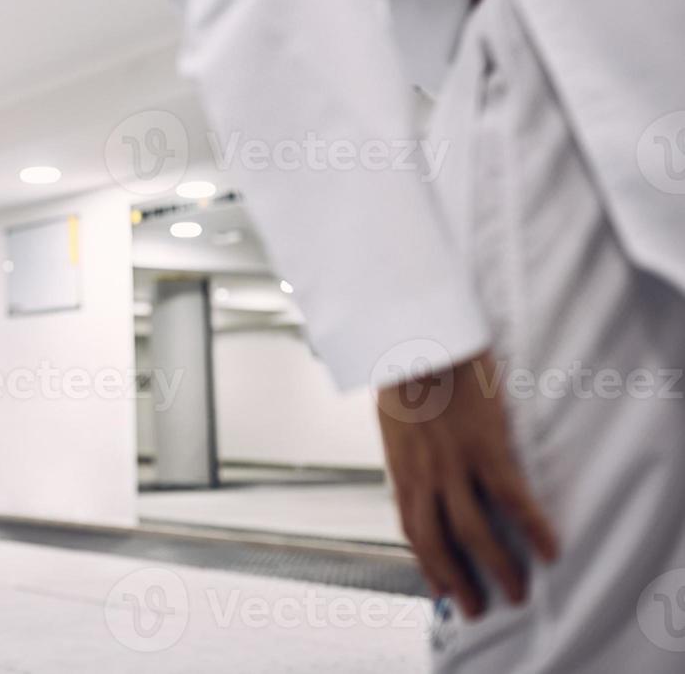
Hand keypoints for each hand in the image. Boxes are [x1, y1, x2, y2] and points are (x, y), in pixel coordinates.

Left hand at [376, 349, 558, 618]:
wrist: (419, 336)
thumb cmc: (406, 371)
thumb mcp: (394, 419)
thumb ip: (407, 452)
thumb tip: (416, 473)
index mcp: (400, 466)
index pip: (410, 528)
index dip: (426, 563)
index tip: (439, 588)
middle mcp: (422, 473)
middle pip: (437, 542)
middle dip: (457, 581)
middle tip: (477, 609)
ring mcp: (452, 462)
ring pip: (473, 531)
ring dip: (496, 567)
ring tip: (517, 591)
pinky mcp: (484, 446)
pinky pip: (511, 498)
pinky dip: (532, 528)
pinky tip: (550, 550)